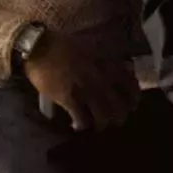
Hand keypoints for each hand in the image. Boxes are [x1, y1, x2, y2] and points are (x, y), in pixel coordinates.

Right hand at [23, 29, 139, 130]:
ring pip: (103, 114)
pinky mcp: (67, 98)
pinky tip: (77, 126)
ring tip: (99, 127)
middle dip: (120, 116)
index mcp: (107, 64)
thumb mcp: (93, 48)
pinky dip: (81, 124)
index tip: (133, 104)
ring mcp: (84, 89)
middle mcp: (99, 78)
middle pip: (119, 104)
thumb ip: (106, 60)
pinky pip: (80, 117)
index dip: (134, 97)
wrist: (39, 47)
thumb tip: (121, 69)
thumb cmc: (64, 45)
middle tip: (117, 120)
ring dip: (103, 123)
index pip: (129, 84)